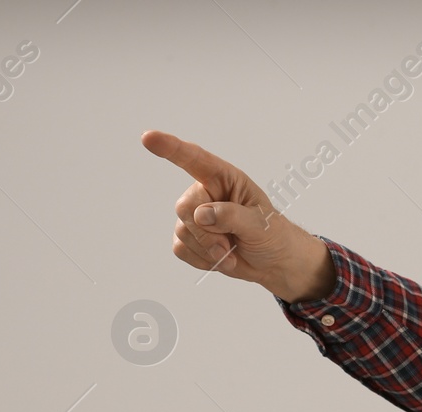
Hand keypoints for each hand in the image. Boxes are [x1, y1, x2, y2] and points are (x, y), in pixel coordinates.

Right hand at [141, 130, 335, 301]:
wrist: (273, 263)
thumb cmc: (272, 235)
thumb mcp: (260, 224)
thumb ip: (232, 216)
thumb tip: (201, 214)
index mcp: (225, 179)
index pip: (195, 159)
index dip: (170, 148)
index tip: (149, 138)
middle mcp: (205, 193)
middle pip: (185, 207)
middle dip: (207, 233)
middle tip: (230, 245)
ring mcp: (195, 216)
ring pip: (183, 230)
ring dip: (209, 249)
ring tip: (231, 251)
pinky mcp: (189, 238)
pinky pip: (181, 248)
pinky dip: (202, 260)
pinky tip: (220, 258)